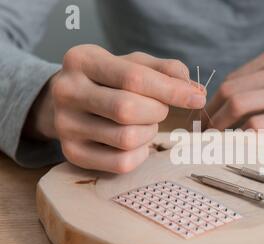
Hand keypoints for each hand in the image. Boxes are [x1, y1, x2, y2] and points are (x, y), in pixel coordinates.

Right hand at [26, 45, 205, 172]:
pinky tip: (137, 141)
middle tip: (158, 108)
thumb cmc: (109, 80)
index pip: (134, 78)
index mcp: (82, 60)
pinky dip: (141, 154)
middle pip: (127, 109)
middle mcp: (66, 91)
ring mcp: (65, 126)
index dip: (172, 91)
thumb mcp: (133, 64)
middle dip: (157, 111)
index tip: (198, 99)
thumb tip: (195, 91)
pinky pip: (121, 163)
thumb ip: (166, 71)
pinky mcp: (73, 153)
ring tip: (144, 123)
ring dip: (149, 132)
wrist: (68, 102)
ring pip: (126, 139)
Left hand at [207, 43, 263, 139]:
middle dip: (211, 113)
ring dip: (221, 124)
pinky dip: (242, 134)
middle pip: (230, 90)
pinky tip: (238, 142)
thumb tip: (233, 100)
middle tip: (205, 130)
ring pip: (239, 105)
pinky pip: (259, 124)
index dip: (215, 99)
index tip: (208, 116)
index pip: (234, 78)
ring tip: (216, 138)